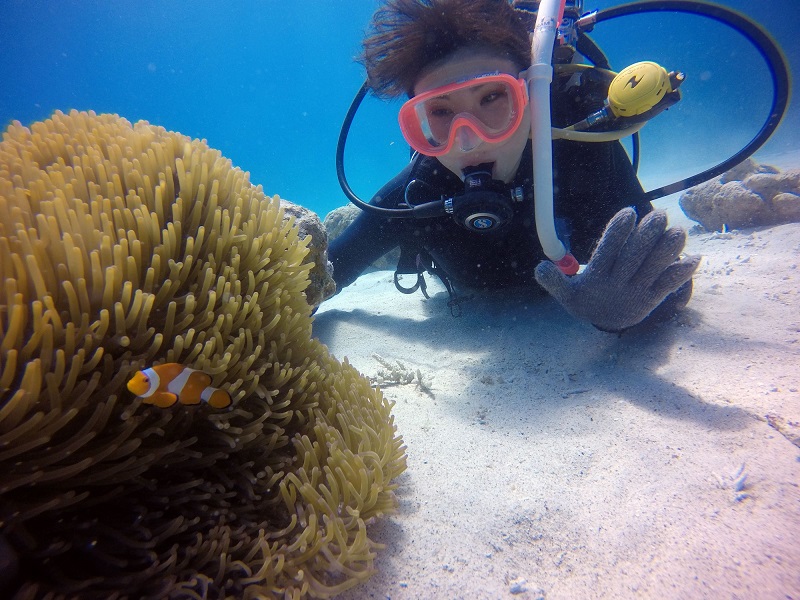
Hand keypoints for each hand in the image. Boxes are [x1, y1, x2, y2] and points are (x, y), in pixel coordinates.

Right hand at [534, 208, 699, 331]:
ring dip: (668, 250)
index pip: (608, 252)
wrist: (603, 328)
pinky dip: (682, 273)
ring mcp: (636, 294)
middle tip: (659, 214)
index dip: (619, 231)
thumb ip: (553, 280)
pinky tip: (695, 258)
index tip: (630, 212)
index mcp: (596, 280)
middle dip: (648, 235)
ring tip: (678, 231)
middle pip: (635, 257)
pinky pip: (668, 286)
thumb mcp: (565, 294)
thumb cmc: (585, 301)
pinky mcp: (652, 301)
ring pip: (655, 269)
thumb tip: (539, 266)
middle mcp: (618, 286)